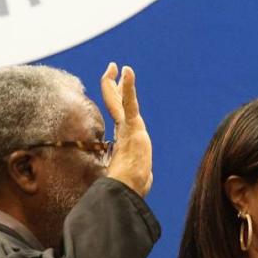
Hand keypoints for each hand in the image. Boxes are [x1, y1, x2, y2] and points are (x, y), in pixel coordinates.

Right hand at [102, 62, 152, 196]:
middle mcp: (123, 130)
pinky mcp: (132, 127)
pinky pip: (130, 103)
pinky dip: (128, 87)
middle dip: (113, 84)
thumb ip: (141, 174)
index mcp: (124, 138)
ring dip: (120, 83)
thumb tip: (145, 182)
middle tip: (112, 67)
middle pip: (115, 102)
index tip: (115, 88)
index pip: (119, 114)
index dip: (117, 100)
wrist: (126, 190)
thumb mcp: (138, 176)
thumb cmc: (131, 188)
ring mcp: (127, 128)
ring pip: (120, 100)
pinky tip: (127, 72)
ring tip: (117, 67)